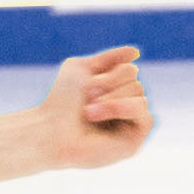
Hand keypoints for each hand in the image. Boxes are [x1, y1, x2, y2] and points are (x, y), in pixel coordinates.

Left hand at [37, 45, 153, 168]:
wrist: (48, 130)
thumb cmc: (61, 102)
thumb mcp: (81, 68)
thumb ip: (110, 58)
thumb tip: (136, 53)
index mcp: (114, 91)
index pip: (130, 70)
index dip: (109, 72)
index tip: (85, 86)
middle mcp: (124, 107)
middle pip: (136, 81)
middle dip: (109, 84)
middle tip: (87, 99)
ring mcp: (129, 125)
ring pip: (140, 95)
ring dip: (110, 98)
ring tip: (88, 112)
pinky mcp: (133, 141)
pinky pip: (144, 114)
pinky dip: (121, 108)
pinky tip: (97, 116)